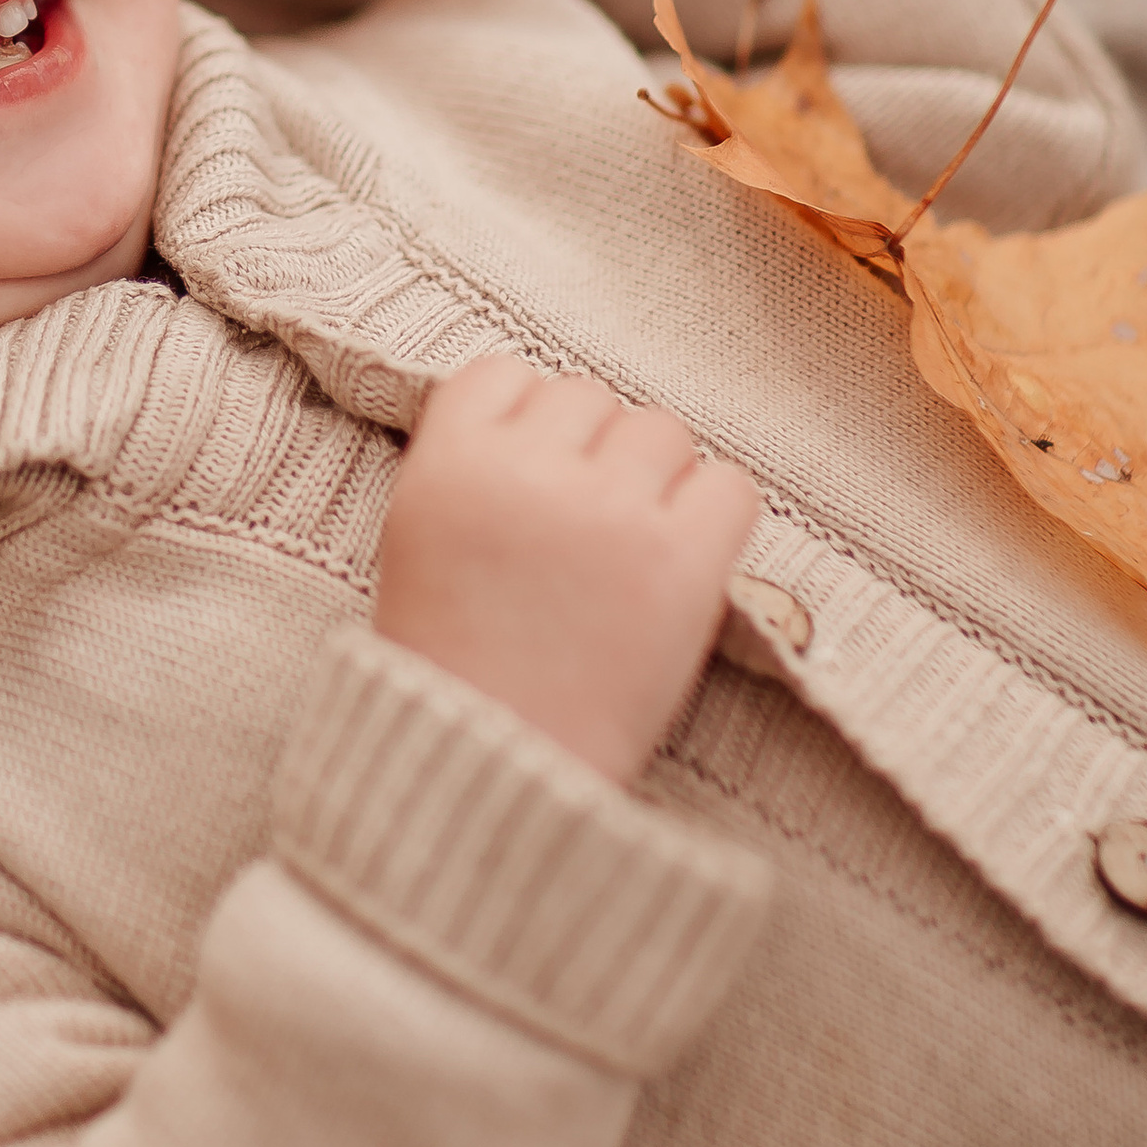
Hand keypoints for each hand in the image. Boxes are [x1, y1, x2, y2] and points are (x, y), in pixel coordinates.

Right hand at [373, 355, 759, 784]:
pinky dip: (714, 516)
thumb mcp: (418, 539)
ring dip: (653, 478)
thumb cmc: (454, 663)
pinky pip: (729, 485)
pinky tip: (682, 561)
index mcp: (449, 463)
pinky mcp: (682, 562)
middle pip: (589, 396)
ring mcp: (610, 512)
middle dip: (591, 453)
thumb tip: (548, 415)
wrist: (492, 772)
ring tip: (629, 548)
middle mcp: (528, 472)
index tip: (530, 475)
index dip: (525, 422)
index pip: (505, 374)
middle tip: (583, 527)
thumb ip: (472, 464)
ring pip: (660, 430)